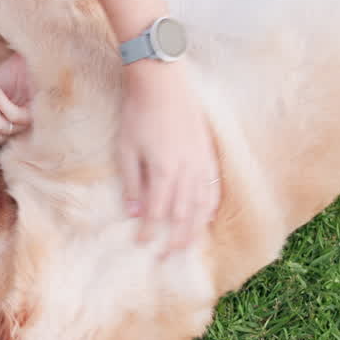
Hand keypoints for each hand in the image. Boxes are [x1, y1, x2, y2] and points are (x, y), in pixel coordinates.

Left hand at [117, 60, 219, 250]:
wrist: (163, 82)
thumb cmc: (138, 113)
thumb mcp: (126, 148)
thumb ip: (131, 182)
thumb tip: (132, 213)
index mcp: (164, 171)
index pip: (158, 212)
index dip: (149, 231)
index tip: (141, 244)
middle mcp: (187, 171)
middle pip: (184, 215)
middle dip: (176, 238)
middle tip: (168, 257)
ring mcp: (201, 162)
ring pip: (202, 205)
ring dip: (195, 228)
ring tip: (188, 245)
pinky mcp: (209, 152)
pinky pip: (213, 186)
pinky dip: (210, 206)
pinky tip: (206, 216)